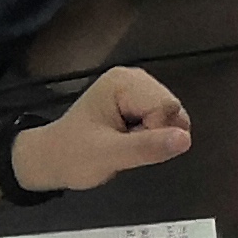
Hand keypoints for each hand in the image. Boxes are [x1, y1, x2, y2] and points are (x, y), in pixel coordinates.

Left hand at [29, 66, 191, 191]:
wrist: (51, 160)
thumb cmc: (73, 156)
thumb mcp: (108, 155)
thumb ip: (147, 147)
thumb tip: (186, 140)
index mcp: (123, 82)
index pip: (167, 107)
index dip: (156, 133)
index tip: (127, 144)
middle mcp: (134, 78)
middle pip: (172, 110)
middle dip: (155, 135)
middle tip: (124, 145)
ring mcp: (138, 88)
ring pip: (171, 117)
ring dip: (153, 137)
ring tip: (124, 143)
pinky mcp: (140, 101)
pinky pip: (164, 121)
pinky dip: (151, 136)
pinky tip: (128, 139)